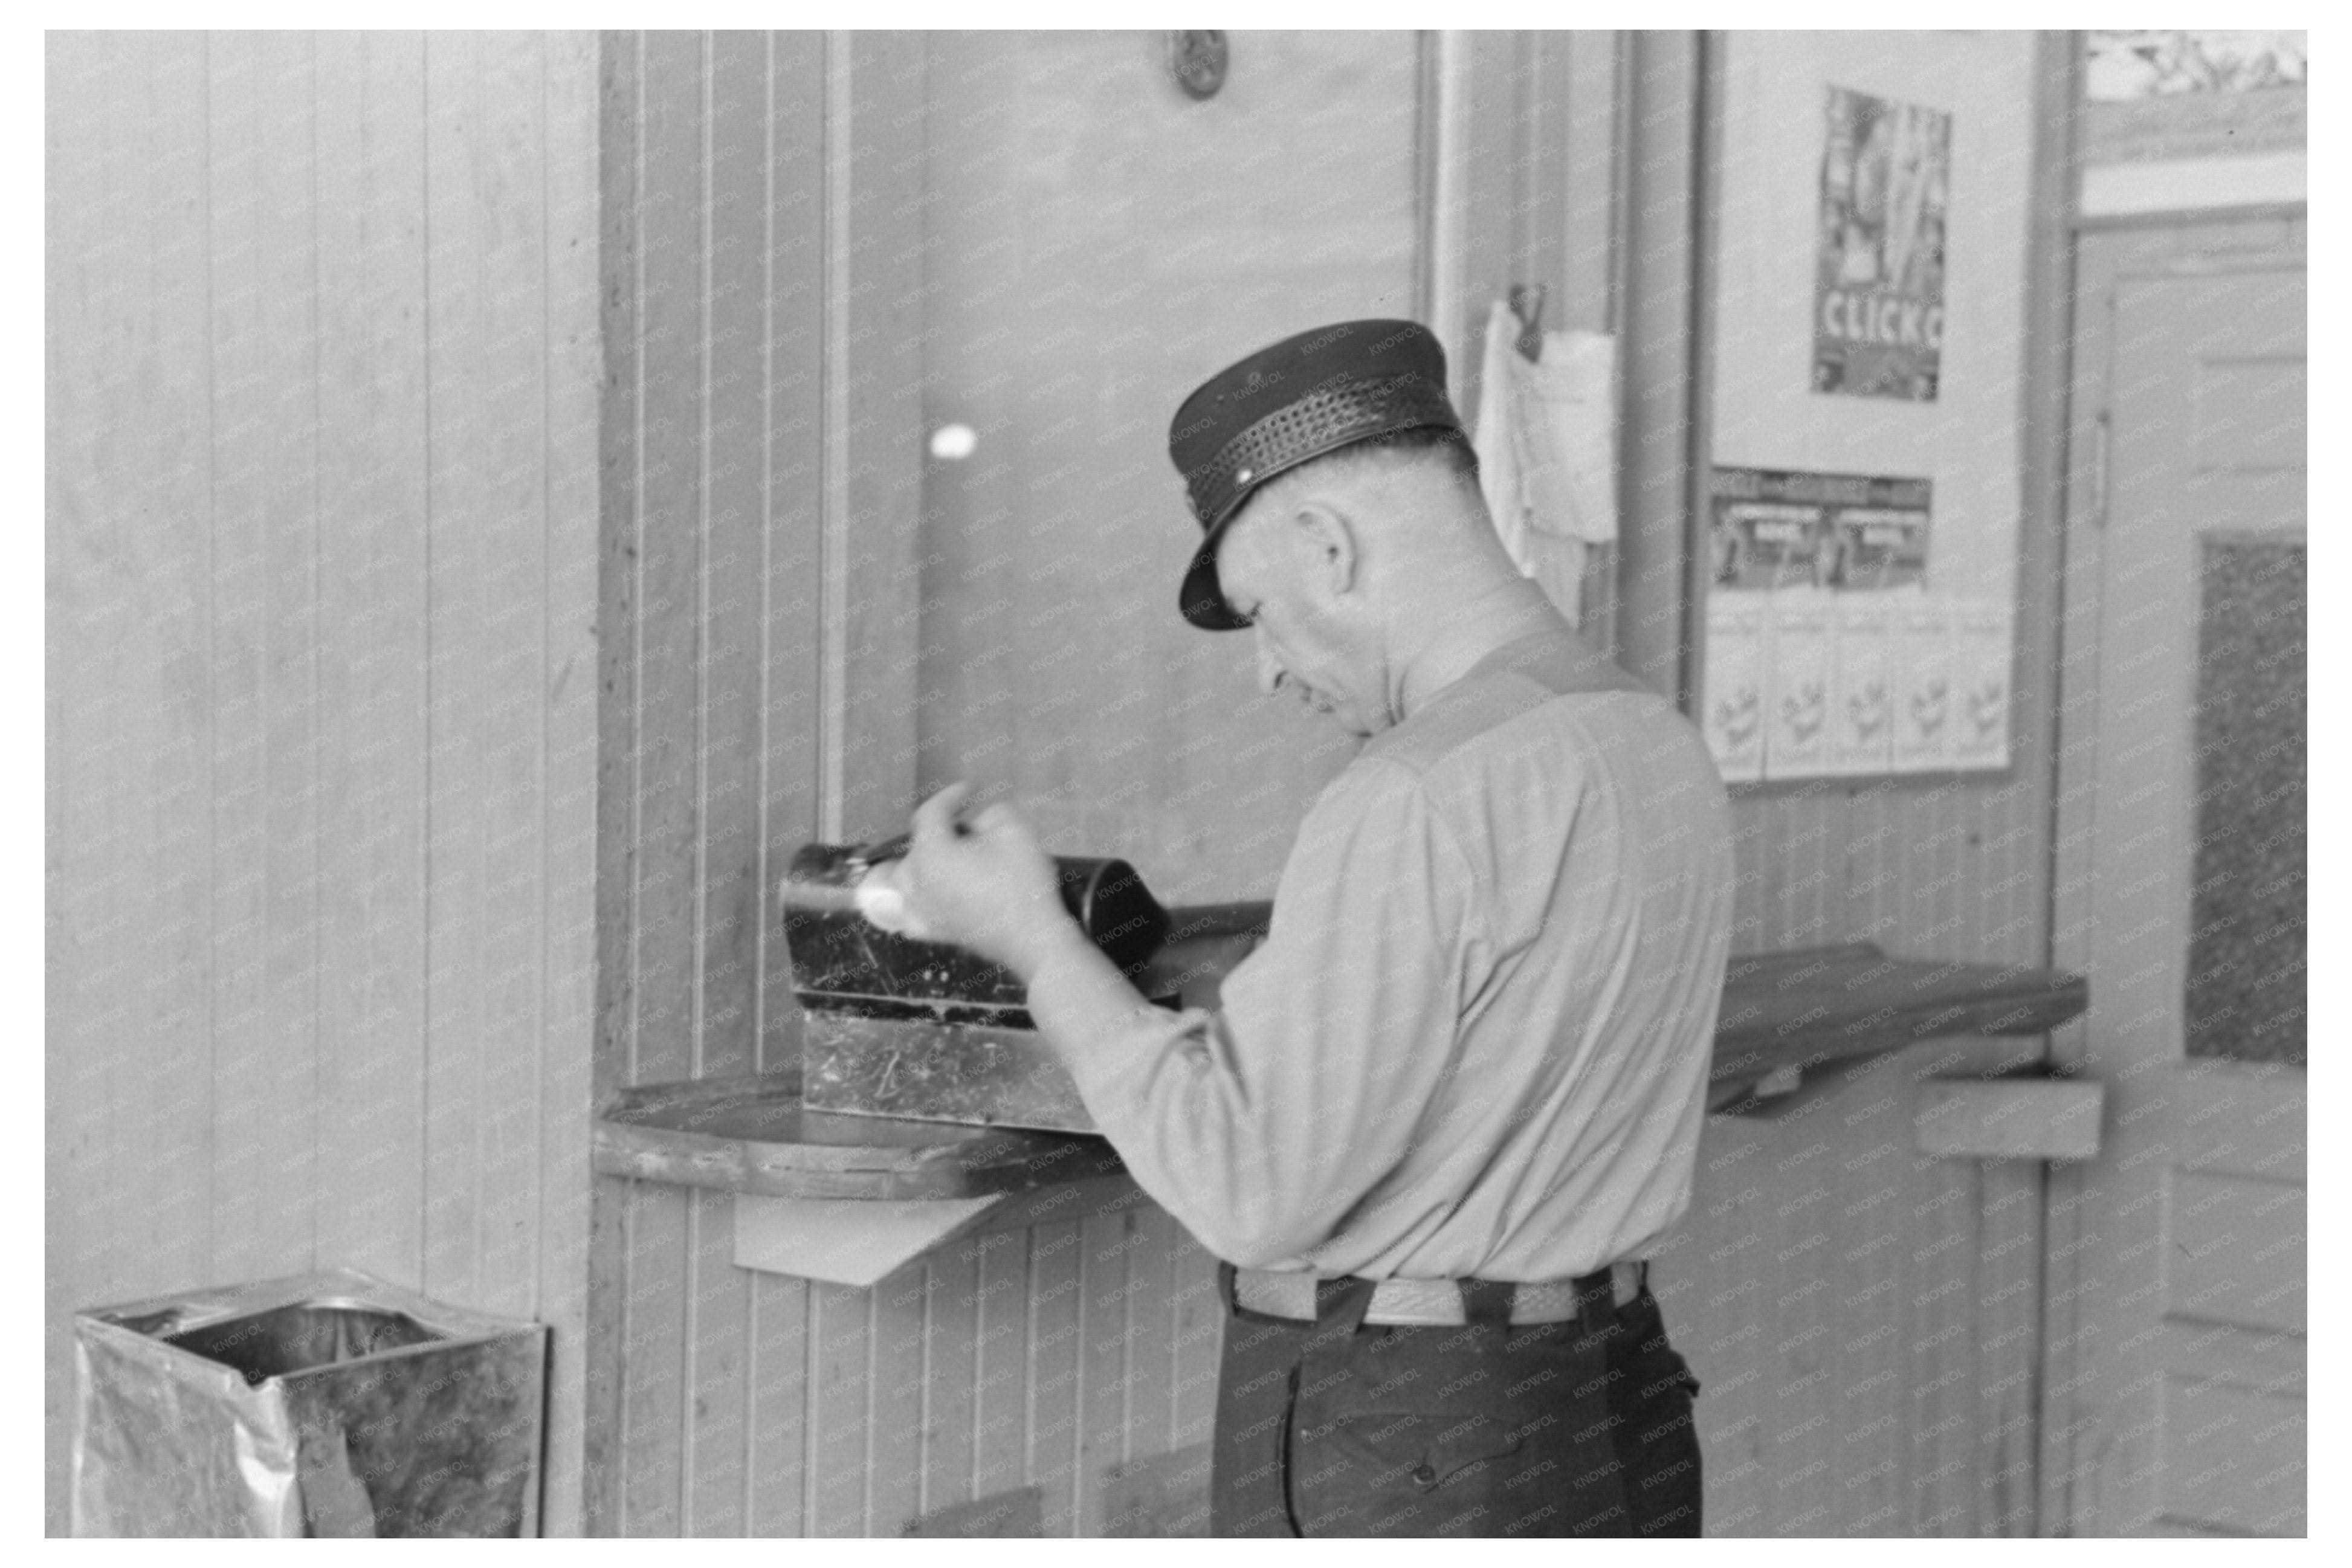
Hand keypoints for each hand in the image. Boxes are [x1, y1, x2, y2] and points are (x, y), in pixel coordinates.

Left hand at [893, 783, 1077, 982]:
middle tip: (968, 825)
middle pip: (916, 845)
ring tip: (945, 855)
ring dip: (922, 861)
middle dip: (939, 829)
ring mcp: (921, 910)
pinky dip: (914, 898)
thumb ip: (991, 813)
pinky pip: (910, 910)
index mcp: (931, 854)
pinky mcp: (933, 931)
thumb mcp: (1014, 831)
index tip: (970, 790)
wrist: (1033, 938)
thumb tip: (979, 822)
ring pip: (906, 878)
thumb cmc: (1023, 885)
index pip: (931, 814)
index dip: (951, 797)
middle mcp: (917, 882)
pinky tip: (926, 894)